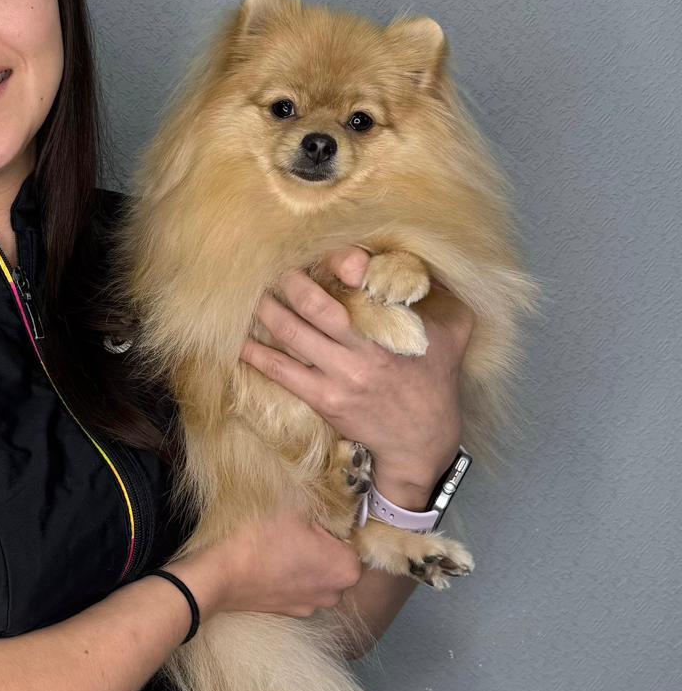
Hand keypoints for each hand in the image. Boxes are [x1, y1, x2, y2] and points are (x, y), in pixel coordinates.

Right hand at [170, 508, 363, 620]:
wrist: (221, 576)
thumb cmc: (261, 538)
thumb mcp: (292, 505)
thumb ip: (318, 503)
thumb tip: (326, 501)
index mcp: (347, 567)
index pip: (349, 537)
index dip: (329, 524)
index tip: (308, 518)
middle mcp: (337, 593)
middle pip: (335, 559)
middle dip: (320, 545)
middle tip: (293, 530)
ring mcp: (312, 607)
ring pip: (317, 575)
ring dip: (305, 562)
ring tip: (279, 547)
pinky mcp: (291, 614)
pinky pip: (299, 589)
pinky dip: (290, 577)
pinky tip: (270, 564)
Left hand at [239, 246, 474, 502]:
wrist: (421, 440)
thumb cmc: (435, 378)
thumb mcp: (453, 331)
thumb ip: (438, 293)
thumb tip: (421, 259)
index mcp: (395, 326)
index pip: (365, 284)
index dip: (340, 262)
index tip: (318, 251)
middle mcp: (365, 350)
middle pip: (316, 307)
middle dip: (290, 282)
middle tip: (272, 266)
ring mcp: (341, 376)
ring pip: (292, 335)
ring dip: (267, 312)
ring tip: (250, 294)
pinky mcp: (323, 400)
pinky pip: (281, 372)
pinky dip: (256, 355)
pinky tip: (238, 340)